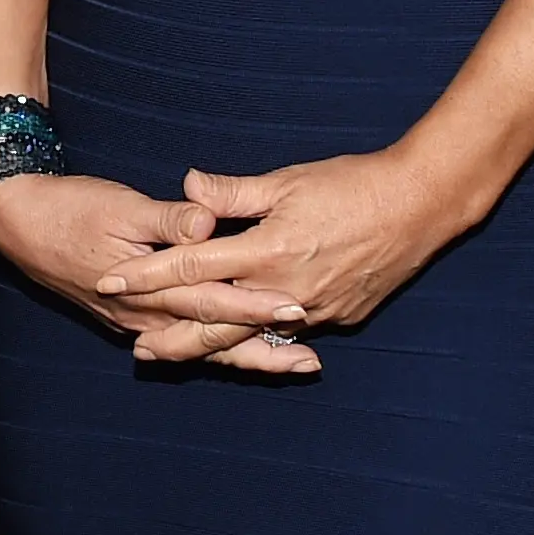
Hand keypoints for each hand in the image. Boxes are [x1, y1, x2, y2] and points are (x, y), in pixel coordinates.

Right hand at [0, 172, 319, 378]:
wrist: (21, 224)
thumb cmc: (73, 208)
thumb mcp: (121, 206)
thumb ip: (168, 219)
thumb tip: (207, 223)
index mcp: (147, 287)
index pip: (211, 301)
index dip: (254, 306)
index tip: (295, 310)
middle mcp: (146, 316)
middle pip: (214, 339)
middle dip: (264, 350)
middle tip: (311, 362)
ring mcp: (139, 323)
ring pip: (203, 348)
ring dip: (249, 358)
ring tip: (295, 365)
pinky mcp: (135, 320)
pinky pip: (186, 343)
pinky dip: (219, 350)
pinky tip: (245, 351)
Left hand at [94, 151, 484, 352]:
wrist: (421, 205)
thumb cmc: (354, 184)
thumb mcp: (288, 181)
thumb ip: (233, 193)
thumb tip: (188, 186)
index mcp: (267, 252)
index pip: (191, 266)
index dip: (147, 275)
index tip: (112, 280)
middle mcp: (284, 291)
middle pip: (214, 324)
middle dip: (172, 337)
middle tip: (137, 349)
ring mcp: (314, 310)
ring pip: (251, 337)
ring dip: (212, 348)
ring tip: (179, 354)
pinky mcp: (340, 317)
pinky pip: (289, 334)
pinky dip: (260, 341)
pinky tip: (244, 344)